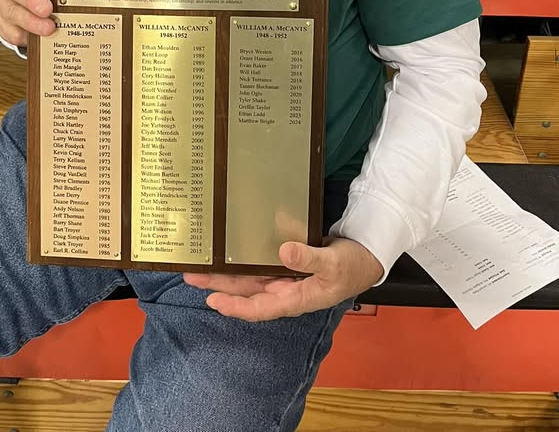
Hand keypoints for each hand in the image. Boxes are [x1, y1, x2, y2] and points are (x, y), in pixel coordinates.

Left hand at [184, 237, 383, 321]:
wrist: (367, 256)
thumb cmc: (352, 266)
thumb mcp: (333, 263)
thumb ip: (310, 258)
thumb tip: (283, 251)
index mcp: (295, 298)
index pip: (259, 308)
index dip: (235, 306)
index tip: (211, 300)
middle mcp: (285, 290)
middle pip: (247, 292)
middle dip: (219, 285)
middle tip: (192, 276)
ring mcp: (286, 277)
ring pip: (251, 278)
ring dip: (227, 273)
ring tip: (203, 264)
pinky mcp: (288, 263)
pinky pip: (262, 263)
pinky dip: (245, 259)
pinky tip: (230, 251)